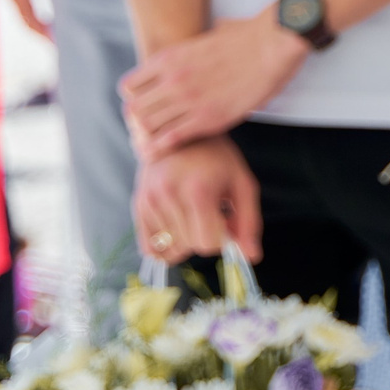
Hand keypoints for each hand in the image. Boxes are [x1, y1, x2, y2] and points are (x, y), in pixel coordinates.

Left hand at [119, 10, 307, 149]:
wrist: (275, 42)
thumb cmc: (250, 35)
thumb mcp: (212, 32)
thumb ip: (202, 40)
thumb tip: (214, 31)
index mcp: (169, 59)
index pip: (128, 87)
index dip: (135, 99)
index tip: (149, 106)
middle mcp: (172, 80)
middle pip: (133, 111)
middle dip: (139, 123)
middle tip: (153, 128)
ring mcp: (189, 100)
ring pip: (148, 128)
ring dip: (150, 137)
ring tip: (159, 142)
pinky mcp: (209, 118)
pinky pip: (170, 139)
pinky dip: (164, 147)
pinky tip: (169, 149)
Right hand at [132, 133, 261, 261]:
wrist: (181, 133)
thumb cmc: (217, 159)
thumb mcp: (242, 183)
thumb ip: (249, 220)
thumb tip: (251, 256)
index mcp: (198, 190)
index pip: (207, 243)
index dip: (221, 239)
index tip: (224, 221)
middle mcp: (169, 196)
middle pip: (190, 247)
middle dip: (204, 237)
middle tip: (209, 214)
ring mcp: (150, 200)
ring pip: (171, 249)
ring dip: (185, 238)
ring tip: (192, 212)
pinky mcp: (138, 204)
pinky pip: (150, 247)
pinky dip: (166, 243)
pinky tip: (177, 224)